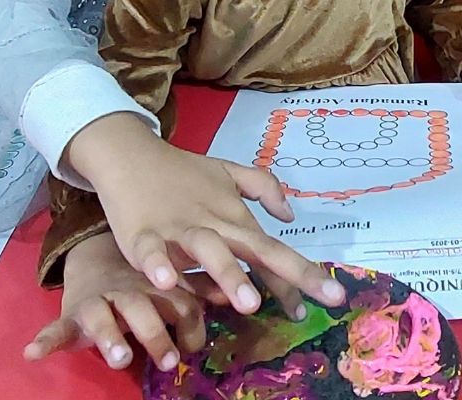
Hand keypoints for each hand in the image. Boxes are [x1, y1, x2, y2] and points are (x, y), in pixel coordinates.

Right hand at [23, 232, 225, 370]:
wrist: (99, 257)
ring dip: (109, 338)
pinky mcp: (72, 312)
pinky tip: (34, 352)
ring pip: (102, 316)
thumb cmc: (147, 280)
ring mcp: (99, 301)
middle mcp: (129, 291)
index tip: (194, 348)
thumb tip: (233, 295)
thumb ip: (200, 290)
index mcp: (158, 284)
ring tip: (119, 359)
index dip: (188, 326)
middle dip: (154, 334)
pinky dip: (45, 339)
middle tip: (168, 360)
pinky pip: (56, 326)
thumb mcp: (172, 284)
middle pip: (142, 309)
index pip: (179, 304)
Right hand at [65, 116, 345, 317]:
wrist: (130, 155)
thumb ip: (262, 187)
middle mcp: (214, 224)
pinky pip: (151, 251)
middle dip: (284, 276)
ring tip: (248, 304)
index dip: (302, 275)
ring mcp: (178, 227)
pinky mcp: (142, 232)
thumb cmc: (181, 172)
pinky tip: (166, 283)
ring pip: (208, 250)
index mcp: (235, 216)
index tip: (331, 298)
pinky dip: (157, 265)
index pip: (274, 249)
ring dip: (229, 274)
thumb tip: (290, 214)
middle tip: (307, 306)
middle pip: (254, 249)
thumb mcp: (227, 173)